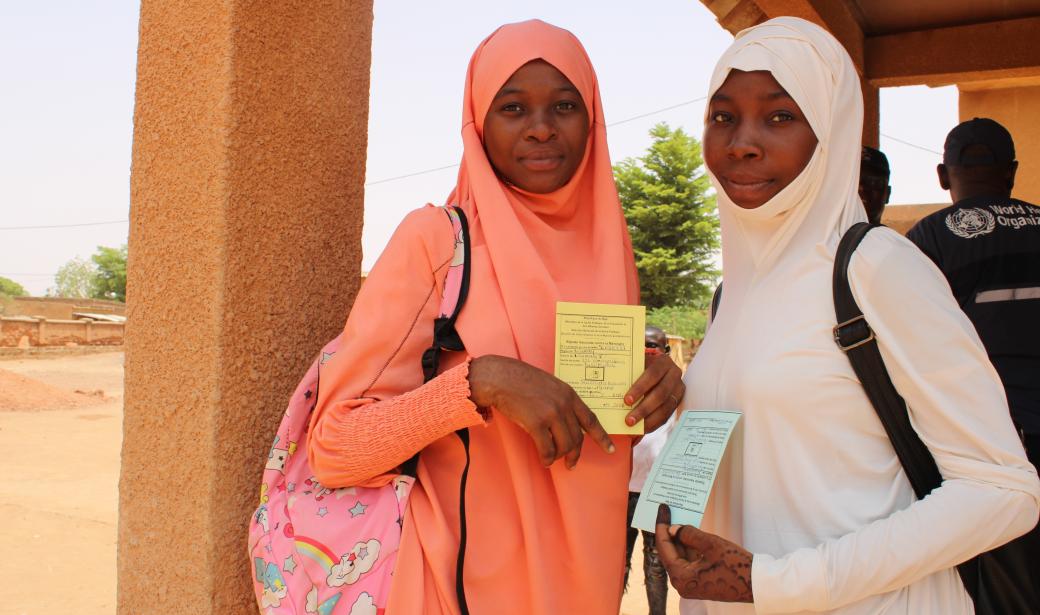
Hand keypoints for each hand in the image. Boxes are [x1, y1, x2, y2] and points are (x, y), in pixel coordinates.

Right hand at [468, 355, 614, 468]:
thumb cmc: (520, 380)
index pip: (591, 419)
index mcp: (569, 394)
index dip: (602, 436)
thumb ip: (561, 401)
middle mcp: (564, 404)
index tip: (610, 448)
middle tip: (570, 464)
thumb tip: (566, 423)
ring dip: (559, 456)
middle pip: (577, 437)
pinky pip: (547, 449)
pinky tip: (544, 461)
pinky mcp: (536, 423)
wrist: (500, 377)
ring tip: (552, 459)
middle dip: (575, 453)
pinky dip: (547, 458)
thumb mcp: (549, 385)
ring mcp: (551, 413)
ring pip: (564, 445)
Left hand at [624, 353, 683, 432]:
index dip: (640, 388)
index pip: (652, 374)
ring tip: (633, 427)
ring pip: (665, 408)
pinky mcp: (677, 402)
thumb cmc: (640, 367)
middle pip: (660, 394)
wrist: (656, 369)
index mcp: (664, 362)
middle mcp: (674, 375)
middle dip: (643, 409)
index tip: (626, 400)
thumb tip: (613, 389)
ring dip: (648, 420)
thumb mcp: (636, 365)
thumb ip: (629, 374)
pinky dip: (653, 424)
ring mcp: (678, 389)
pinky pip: (666, 416)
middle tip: (628, 420)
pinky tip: (641, 429)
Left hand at [655, 504, 752, 602]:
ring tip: (679, 519)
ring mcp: (691, 585)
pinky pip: (689, 562)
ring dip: (680, 539)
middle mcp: (682, 584)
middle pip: (670, 553)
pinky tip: (690, 533)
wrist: (757, 584)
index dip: (662, 525)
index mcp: (681, 577)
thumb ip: (688, 534)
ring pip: (680, 557)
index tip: (662, 509)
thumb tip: (673, 529)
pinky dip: (689, 548)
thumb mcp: (711, 544)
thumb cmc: (736, 565)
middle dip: (670, 532)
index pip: (664, 547)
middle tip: (669, 512)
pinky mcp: (700, 583)